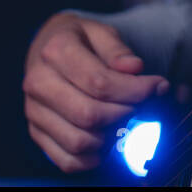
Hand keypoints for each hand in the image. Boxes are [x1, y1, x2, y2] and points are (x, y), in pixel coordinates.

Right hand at [22, 13, 168, 172]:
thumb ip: (118, 50)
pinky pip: (65, 160)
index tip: (157, 87)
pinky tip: (105, 144)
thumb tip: (135, 69)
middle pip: (88, 115)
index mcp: (56, 51)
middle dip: (124, 114)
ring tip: (122, 122)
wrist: (46, 49)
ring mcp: (34, 110)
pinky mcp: (36, 131)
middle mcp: (39, 82)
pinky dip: (91, 160)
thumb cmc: (79, 41)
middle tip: (140, 106)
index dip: (134, 90)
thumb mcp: (100, 32)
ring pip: (77, 141)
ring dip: (108, 139)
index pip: (99, 82)